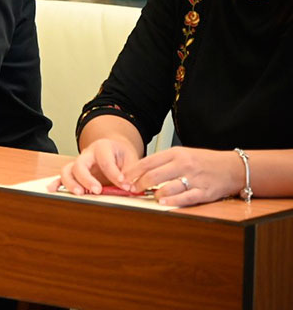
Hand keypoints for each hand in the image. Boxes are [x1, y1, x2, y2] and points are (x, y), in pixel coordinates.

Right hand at [49, 137, 140, 195]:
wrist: (114, 148)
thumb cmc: (121, 154)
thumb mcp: (131, 158)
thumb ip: (130, 172)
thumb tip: (130, 186)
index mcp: (102, 147)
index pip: (104, 160)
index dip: (114, 173)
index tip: (124, 184)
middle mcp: (87, 154)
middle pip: (80, 164)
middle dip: (87, 178)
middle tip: (97, 190)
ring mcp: (78, 163)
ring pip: (67, 170)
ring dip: (71, 183)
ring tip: (80, 194)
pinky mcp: (74, 172)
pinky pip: (62, 177)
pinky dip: (57, 184)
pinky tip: (53, 190)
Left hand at [122, 147, 241, 206]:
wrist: (232, 167)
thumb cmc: (203, 161)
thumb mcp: (182, 154)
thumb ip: (163, 161)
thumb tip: (140, 171)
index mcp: (176, 153)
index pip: (148, 162)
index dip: (133, 172)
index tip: (124, 178)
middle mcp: (184, 164)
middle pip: (154, 175)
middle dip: (139, 184)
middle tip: (132, 190)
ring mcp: (194, 178)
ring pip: (167, 187)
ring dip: (154, 194)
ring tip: (149, 197)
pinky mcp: (204, 192)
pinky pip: (185, 198)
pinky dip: (172, 201)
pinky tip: (163, 202)